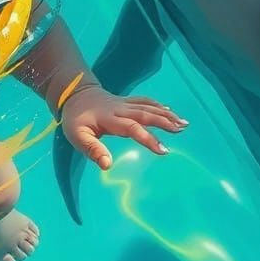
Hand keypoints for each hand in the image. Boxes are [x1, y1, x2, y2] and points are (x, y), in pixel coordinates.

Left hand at [59, 85, 186, 169]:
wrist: (75, 95)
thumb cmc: (76, 120)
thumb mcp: (78, 137)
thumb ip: (92, 150)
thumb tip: (107, 165)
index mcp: (110, 119)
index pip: (132, 128)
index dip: (149, 139)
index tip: (164, 150)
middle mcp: (121, 109)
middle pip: (145, 114)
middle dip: (164, 122)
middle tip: (181, 130)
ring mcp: (125, 104)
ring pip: (148, 106)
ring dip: (166, 114)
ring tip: (183, 123)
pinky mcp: (126, 102)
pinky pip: (145, 101)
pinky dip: (158, 106)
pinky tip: (169, 112)